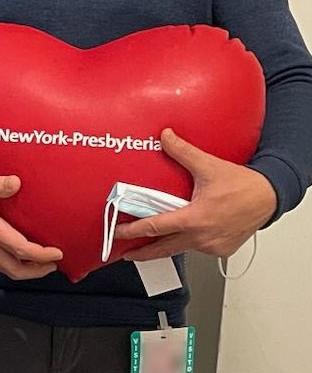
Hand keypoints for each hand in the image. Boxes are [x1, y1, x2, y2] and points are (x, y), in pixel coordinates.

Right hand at [0, 174, 62, 279]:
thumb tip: (17, 182)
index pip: (21, 249)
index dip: (42, 255)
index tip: (57, 253)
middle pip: (16, 270)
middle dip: (38, 270)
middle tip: (53, 265)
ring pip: (6, 270)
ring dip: (26, 270)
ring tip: (39, 263)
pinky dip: (11, 265)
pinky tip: (15, 255)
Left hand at [115, 128, 275, 259]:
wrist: (269, 197)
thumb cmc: (243, 186)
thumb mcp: (208, 165)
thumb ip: (182, 151)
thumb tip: (165, 136)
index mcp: (195, 219)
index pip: (156, 228)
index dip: (134, 231)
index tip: (118, 233)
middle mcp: (202, 236)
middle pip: (164, 248)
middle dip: (142, 252)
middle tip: (124, 253)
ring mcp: (212, 246)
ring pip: (181, 248)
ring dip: (165, 245)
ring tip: (149, 243)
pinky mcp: (221, 250)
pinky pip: (198, 248)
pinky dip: (187, 242)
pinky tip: (181, 235)